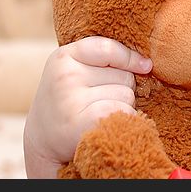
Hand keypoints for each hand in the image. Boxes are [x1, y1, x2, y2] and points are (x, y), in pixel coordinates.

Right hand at [23, 36, 151, 177]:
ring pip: (127, 95)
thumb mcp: (77, 70)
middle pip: (124, 75)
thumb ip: (106, 59)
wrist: (43, 143)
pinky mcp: (82, 123)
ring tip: (97, 115)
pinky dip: (123, 121)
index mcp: (62, 57)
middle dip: (120, 88)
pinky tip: (104, 127)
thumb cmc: (70, 101)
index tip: (144, 66)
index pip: (109, 48)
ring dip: (122, 106)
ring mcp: (71, 100)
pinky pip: (125, 113)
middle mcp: (65, 76)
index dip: (130, 58)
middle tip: (97, 102)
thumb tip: (147, 64)